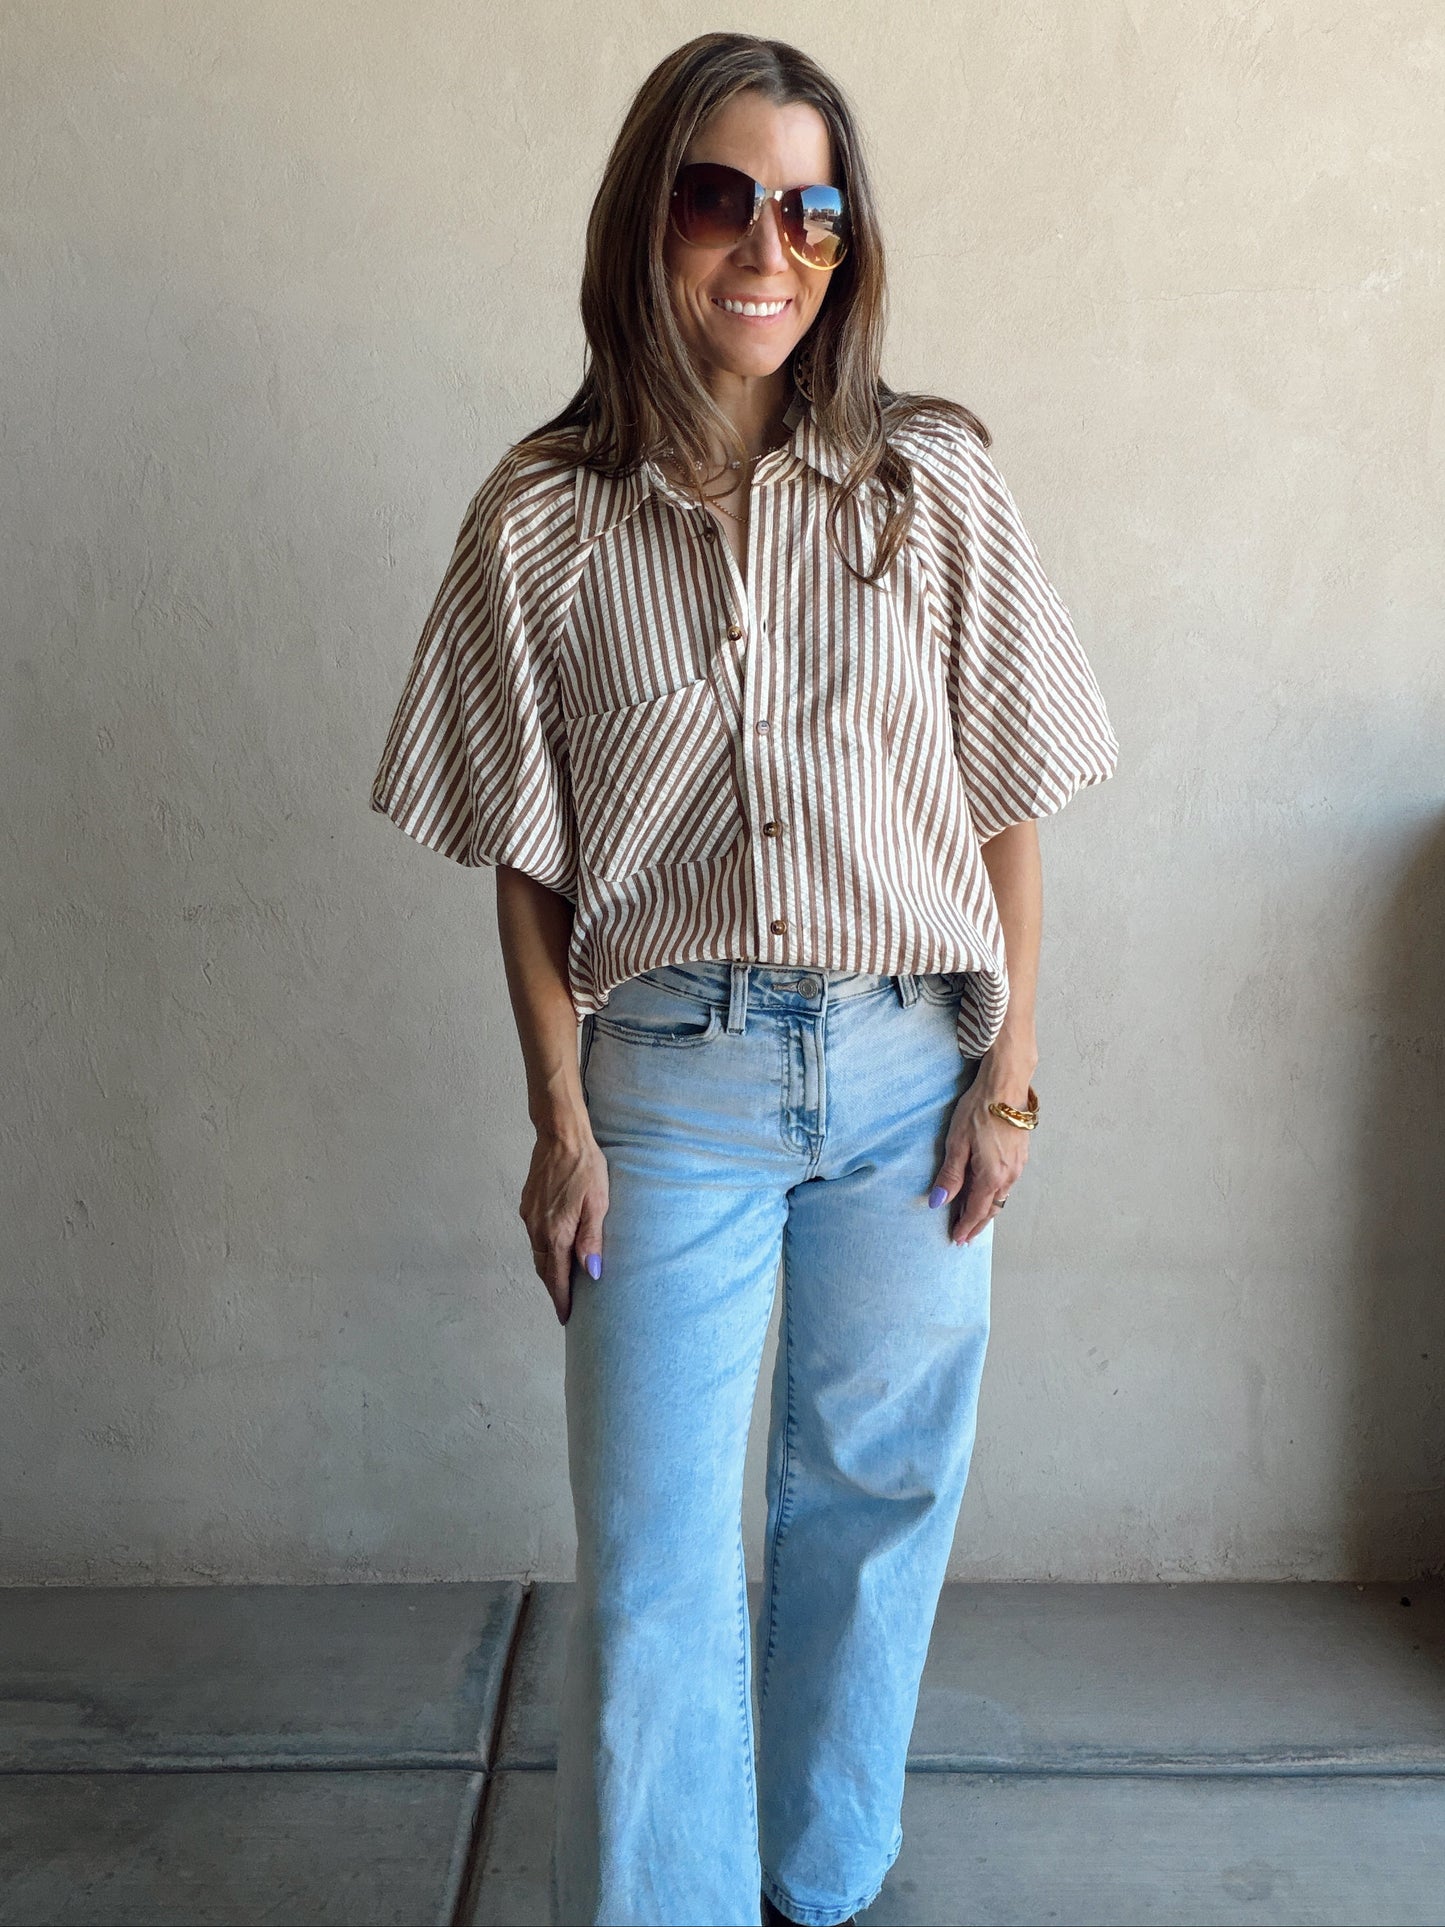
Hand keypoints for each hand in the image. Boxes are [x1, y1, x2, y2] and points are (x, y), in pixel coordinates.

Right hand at [519, 1127, 608, 1324]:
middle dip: (554, 1288)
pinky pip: (534, 1237)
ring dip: (548, 1269)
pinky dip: (544, 1250)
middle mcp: (537, 1228)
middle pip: (543, 1269)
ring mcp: (529, 1216)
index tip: (566, 1317)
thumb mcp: (598, 1203)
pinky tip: (555, 1248)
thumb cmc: (585, 1166)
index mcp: (556, 1232)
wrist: (560, 1135)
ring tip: (562, 1281)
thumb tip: (591, 1273)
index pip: (556, 1277)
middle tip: (566, 1304)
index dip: (561, 1299)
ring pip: (537, 1253)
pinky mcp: (527, 1204)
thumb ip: (592, 1240)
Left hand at [927, 1057, 1033, 1245]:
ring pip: (1002, 1196)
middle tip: (965, 1236)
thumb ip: (950, 1175)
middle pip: (992, 1209)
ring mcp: (1018, 1165)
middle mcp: (1009, 1175)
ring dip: (988, 1210)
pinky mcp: (1021, 1154)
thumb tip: (938, 1201)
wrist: (1006, 1085)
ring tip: (975, 1218)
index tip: (956, 1239)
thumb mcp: (957, 1143)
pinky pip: (1008, 1184)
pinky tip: (989, 1191)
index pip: (976, 1210)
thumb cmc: (979, 1110)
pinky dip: (996, 1194)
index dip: (965, 1226)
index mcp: (992, 1176)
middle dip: (977, 1224)